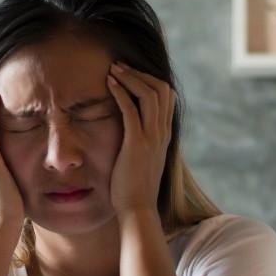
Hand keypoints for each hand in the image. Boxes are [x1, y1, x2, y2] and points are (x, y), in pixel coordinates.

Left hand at [105, 62, 174, 215]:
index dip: (149, 80)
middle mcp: (162, 132)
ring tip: (113, 69)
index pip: (166, 96)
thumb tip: (131, 132)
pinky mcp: (137, 143)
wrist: (138, 210)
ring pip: (149, 94)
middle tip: (120, 65)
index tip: (130, 74)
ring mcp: (152, 137)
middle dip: (140, 73)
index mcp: (164, 135)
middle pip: (161, 89)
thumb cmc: (135, 188)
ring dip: (130, 77)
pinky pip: (131, 109)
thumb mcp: (143, 159)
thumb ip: (142, 143)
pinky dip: (121, 92)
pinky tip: (108, 83)